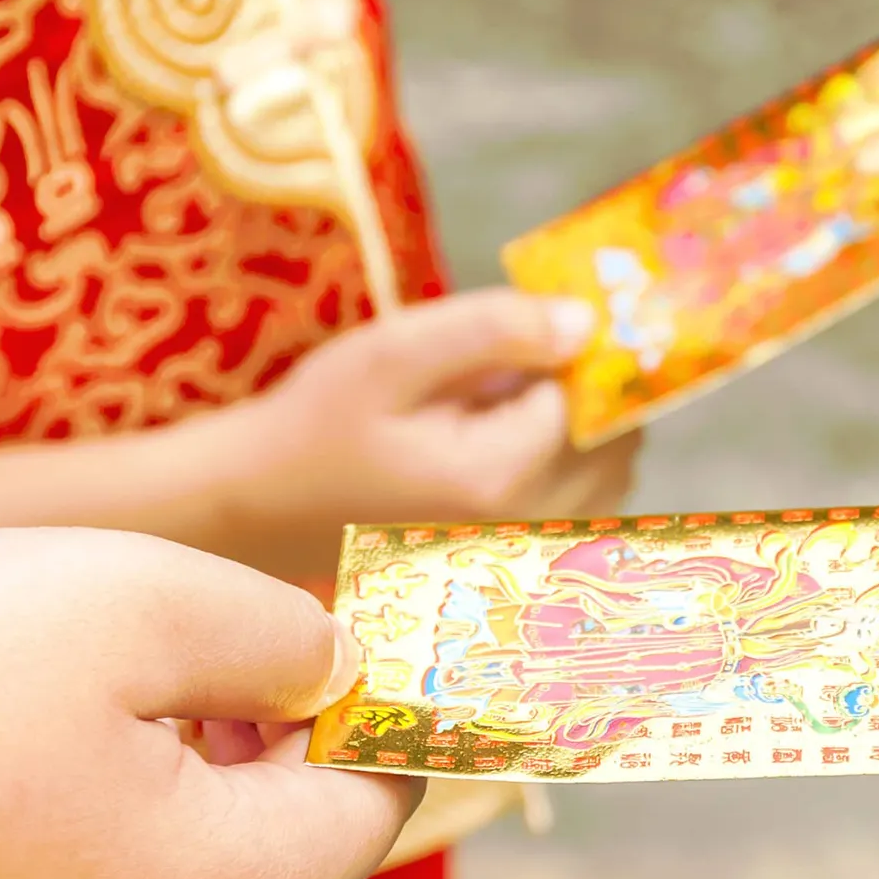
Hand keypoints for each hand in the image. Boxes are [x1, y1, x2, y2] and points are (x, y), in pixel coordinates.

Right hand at [0, 529, 421, 878]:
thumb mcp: (127, 597)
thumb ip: (277, 635)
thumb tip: (342, 669)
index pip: (378, 800)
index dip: (364, 706)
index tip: (319, 640)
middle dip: (307, 788)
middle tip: (230, 692)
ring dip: (234, 845)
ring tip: (146, 738)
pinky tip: (66, 803)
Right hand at [216, 288, 641, 578]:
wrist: (264, 504)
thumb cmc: (320, 421)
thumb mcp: (395, 352)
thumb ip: (495, 329)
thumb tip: (588, 321)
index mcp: (500, 474)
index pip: (589, 395)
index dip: (569, 352)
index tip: (534, 326)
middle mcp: (527, 524)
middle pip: (615, 443)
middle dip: (584, 391)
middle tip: (518, 360)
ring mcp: (524, 550)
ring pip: (609, 476)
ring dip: (581, 427)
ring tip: (504, 401)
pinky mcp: (515, 557)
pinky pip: (582, 504)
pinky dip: (568, 462)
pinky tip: (506, 439)